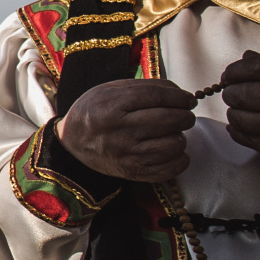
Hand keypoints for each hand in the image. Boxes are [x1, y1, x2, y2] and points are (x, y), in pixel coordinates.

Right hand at [57, 80, 194, 182]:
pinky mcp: (133, 172)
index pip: (156, 96)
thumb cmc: (94, 111)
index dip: (179, 97)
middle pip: (169, 119)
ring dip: (180, 137)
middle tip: (184, 115)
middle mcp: (118, 131)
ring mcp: (126, 154)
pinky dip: (179, 159)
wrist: (71, 142)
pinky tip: (171, 151)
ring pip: (173, 145)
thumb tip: (182, 94)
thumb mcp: (110, 90)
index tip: (189, 99)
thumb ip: (145, 87)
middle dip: (185, 116)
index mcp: (110, 106)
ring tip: (171, 133)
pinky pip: (171, 168)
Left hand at [223, 53, 259, 186]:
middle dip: (233, 91)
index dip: (237, 70)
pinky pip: (253, 142)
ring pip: (245, 119)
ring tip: (239, 108)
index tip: (232, 73)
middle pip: (245, 94)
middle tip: (233, 91)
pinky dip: (241, 133)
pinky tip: (242, 128)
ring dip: (235, 113)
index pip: (258, 68)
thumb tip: (251, 58)